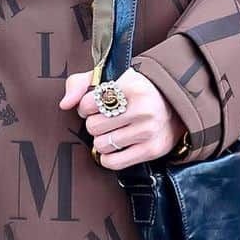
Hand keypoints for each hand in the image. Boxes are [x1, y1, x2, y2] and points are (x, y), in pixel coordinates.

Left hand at [59, 66, 185, 169]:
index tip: (94, 105)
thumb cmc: (136, 90)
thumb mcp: (111, 77)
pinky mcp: (151, 150)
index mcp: (132, 87)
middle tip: (105, 119)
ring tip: (112, 131)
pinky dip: (108, 157)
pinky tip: (114, 147)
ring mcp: (148, 132)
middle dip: (94, 123)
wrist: (174, 105)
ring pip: (101, 145)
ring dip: (102, 139)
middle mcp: (142, 109)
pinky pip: (113, 162)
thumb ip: (80, 83)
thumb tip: (65, 105)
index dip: (85, 106)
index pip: (87, 104)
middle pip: (93, 126)